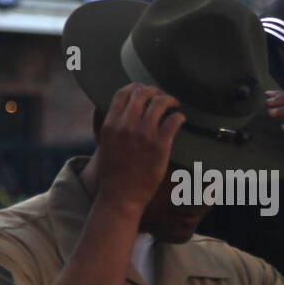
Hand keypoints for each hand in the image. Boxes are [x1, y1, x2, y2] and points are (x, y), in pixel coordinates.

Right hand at [94, 83, 184, 214]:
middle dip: (154, 90)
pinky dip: (178, 116)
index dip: (135, 87)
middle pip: (142, 94)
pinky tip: (180, 119)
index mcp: (111, 124)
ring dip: (169, 99)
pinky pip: (173, 120)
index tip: (143, 89)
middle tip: (161, 95)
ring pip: (159, 103)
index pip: (123, 93)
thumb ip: (109, 125)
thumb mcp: (104, 145)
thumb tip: (113, 109)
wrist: (121, 197)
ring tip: (174, 104)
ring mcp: (144, 135)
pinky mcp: (160, 146)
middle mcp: (126, 126)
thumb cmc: (113, 173)